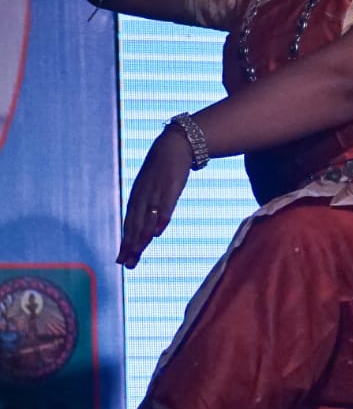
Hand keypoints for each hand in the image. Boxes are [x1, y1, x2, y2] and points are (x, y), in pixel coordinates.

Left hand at [117, 129, 192, 268]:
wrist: (174, 144)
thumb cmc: (162, 168)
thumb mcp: (151, 186)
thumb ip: (148, 205)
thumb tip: (149, 225)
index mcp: (137, 197)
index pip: (129, 224)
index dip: (125, 243)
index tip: (121, 260)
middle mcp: (143, 196)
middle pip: (135, 225)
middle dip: (130, 245)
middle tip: (126, 264)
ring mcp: (156, 192)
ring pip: (147, 218)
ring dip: (142, 237)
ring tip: (137, 253)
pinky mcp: (171, 186)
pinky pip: (165, 205)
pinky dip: (161, 218)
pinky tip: (158, 232)